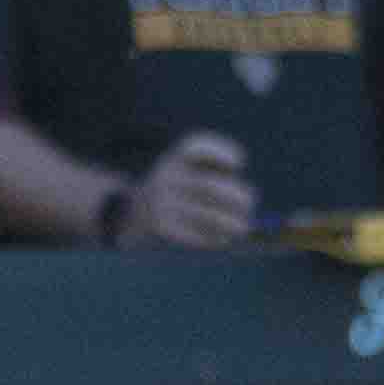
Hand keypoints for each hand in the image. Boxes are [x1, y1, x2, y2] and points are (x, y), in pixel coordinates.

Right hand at [119, 134, 258, 246]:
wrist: (133, 210)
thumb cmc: (179, 188)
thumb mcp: (190, 170)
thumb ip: (217, 175)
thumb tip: (247, 200)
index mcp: (175, 157)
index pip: (196, 147)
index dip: (221, 152)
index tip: (240, 162)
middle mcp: (166, 176)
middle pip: (209, 186)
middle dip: (238, 197)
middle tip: (250, 202)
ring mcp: (161, 202)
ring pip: (207, 215)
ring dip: (233, 222)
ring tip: (243, 226)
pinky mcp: (161, 226)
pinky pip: (196, 235)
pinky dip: (216, 237)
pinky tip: (224, 238)